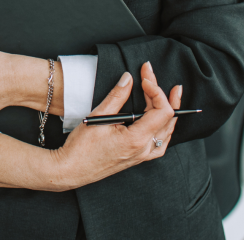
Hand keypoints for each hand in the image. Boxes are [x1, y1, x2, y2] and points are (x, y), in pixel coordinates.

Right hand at [51, 62, 180, 190]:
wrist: (72, 170)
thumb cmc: (81, 148)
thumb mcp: (99, 116)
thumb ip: (117, 96)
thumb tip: (128, 78)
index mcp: (137, 139)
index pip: (162, 111)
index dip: (156, 90)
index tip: (143, 78)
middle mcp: (144, 149)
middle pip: (166, 118)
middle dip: (161, 93)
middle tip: (150, 74)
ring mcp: (142, 156)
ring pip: (166, 132)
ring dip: (169, 111)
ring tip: (171, 94)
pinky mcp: (137, 158)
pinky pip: (160, 143)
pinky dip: (164, 128)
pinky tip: (161, 120)